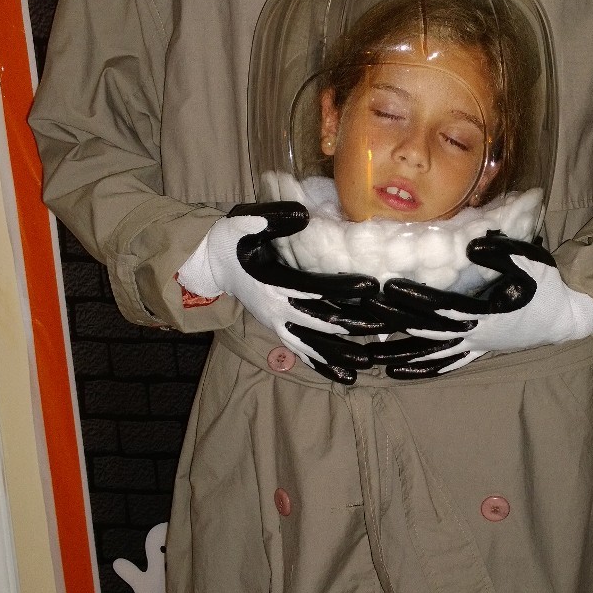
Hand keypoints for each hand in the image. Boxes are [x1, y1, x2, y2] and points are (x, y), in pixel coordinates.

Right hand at [177, 205, 381, 382]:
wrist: (211, 264)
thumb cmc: (232, 240)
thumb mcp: (247, 222)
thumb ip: (274, 218)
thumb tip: (304, 214)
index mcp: (273, 282)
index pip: (314, 287)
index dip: (343, 288)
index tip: (372, 287)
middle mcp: (276, 309)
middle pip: (319, 321)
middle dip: (351, 324)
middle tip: (382, 326)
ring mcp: (276, 323)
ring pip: (312, 344)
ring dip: (338, 354)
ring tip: (366, 365)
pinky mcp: (277, 330)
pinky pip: (301, 352)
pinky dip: (321, 365)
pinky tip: (343, 377)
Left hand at [372, 234, 592, 376]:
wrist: (568, 316)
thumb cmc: (550, 286)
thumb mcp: (531, 262)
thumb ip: (502, 252)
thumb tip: (472, 244)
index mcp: (487, 314)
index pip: (444, 307)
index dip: (416, 299)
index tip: (389, 289)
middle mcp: (477, 336)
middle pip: (429, 331)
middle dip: (397, 324)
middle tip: (365, 317)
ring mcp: (477, 346)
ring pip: (433, 354)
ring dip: (402, 354)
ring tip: (370, 357)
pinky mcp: (480, 350)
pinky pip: (447, 364)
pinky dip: (423, 368)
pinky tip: (400, 373)